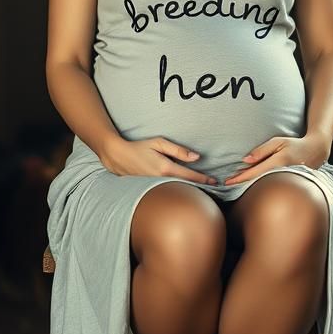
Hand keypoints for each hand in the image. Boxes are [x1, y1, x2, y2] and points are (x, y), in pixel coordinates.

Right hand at [99, 136, 216, 184]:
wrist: (118, 157)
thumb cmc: (139, 147)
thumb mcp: (159, 143)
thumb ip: (178, 150)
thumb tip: (196, 157)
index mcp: (166, 168)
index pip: (190, 176)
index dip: (204, 179)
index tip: (214, 182)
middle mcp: (161, 180)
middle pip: (185, 186)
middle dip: (199, 187)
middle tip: (213, 188)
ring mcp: (155, 186)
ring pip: (177, 189)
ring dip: (189, 190)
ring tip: (203, 190)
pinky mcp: (150, 188)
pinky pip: (167, 190)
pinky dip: (177, 190)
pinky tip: (184, 190)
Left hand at [222, 132, 330, 185]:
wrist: (315, 152)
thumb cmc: (295, 144)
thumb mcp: (278, 142)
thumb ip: (261, 150)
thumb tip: (245, 160)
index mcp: (277, 163)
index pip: (254, 173)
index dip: (239, 178)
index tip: (227, 181)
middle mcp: (280, 174)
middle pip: (256, 181)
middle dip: (242, 183)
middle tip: (227, 183)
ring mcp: (284, 181)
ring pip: (262, 185)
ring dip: (249, 184)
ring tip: (237, 182)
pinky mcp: (287, 183)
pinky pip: (270, 185)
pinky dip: (259, 184)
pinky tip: (252, 183)